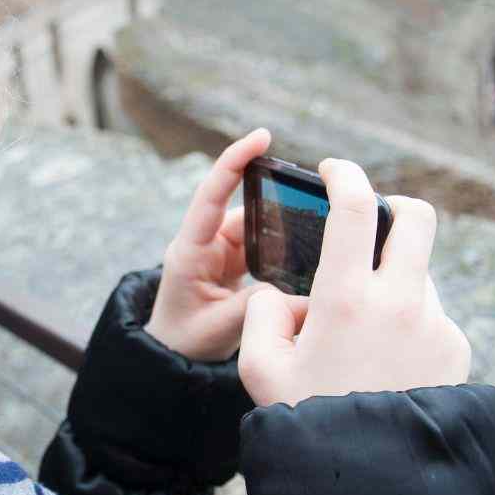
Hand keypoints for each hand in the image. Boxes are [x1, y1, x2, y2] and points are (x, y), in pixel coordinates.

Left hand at [145, 129, 295, 361]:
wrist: (172, 357)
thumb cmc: (185, 341)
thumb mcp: (219, 327)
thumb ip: (258, 308)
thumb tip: (307, 296)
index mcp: (190, 251)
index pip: (210, 196)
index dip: (233, 162)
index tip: (261, 137)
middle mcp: (205, 243)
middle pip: (246, 210)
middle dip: (278, 202)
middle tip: (318, 196)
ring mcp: (220, 251)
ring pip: (261, 228)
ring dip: (287, 233)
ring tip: (323, 234)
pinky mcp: (234, 263)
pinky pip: (265, 246)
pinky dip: (286, 249)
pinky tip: (312, 255)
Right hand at [238, 158, 469, 405]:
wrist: (373, 480)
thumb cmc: (308, 422)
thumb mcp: (258, 369)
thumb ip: (260, 315)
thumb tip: (281, 294)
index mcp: (347, 298)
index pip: (356, 206)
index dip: (344, 175)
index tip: (333, 171)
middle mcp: (400, 302)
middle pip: (416, 217)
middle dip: (391, 207)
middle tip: (366, 222)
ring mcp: (435, 324)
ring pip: (418, 272)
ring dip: (391, 278)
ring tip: (359, 329)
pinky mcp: (455, 349)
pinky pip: (430, 315)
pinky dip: (405, 321)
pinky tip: (382, 362)